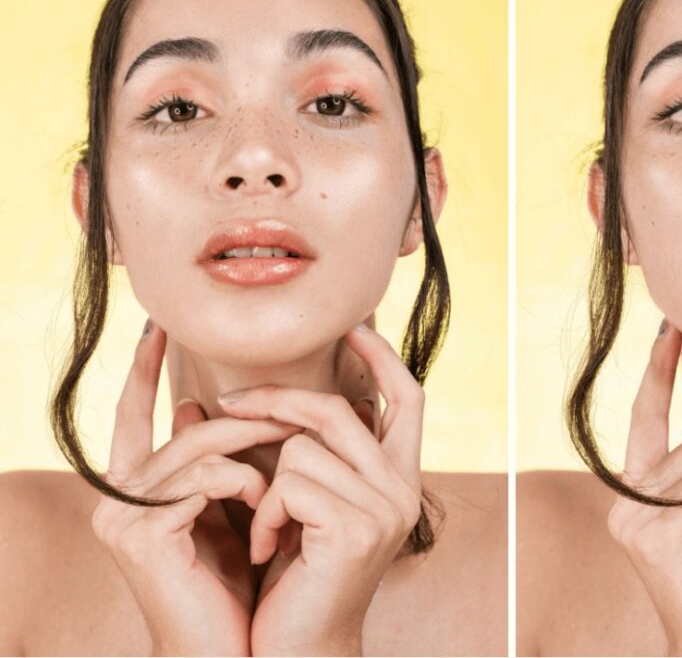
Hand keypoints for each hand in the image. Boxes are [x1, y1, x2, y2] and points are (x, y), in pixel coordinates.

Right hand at [91, 319, 302, 655]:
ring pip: (198, 445)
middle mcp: (117, 497)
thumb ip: (216, 460)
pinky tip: (263, 501)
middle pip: (186, 428)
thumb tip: (200, 406)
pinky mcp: (139, 534)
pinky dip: (241, 481)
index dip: (141, 371)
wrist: (235, 650)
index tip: (158, 328)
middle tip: (294, 406)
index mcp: (135, 489)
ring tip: (292, 455)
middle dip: (246, 414)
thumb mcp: (228, 509)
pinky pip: (202, 477)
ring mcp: (122, 516)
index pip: (130, 415)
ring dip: (254, 446)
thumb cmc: (237, 581)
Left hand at [218, 324, 423, 655]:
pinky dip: (265, 512)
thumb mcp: (307, 502)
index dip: (383, 358)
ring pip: (304, 446)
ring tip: (264, 524)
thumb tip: (266, 393)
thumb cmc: (296, 575)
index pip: (408, 399)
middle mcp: (403, 489)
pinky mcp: (357, 528)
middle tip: (228, 404)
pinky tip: (268, 547)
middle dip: (278, 401)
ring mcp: (386, 509)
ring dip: (265, 482)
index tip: (353, 327)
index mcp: (398, 477)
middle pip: (340, 410)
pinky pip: (290, 482)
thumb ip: (308, 451)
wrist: (298, 650)